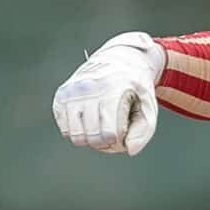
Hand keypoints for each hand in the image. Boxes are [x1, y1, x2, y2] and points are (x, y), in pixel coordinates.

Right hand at [52, 33, 164, 156]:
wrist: (118, 59)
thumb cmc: (134, 87)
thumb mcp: (148, 105)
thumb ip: (144, 130)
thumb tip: (130, 150)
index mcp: (112, 89)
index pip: (110, 133)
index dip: (119, 139)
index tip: (124, 129)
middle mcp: (88, 88)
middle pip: (92, 137)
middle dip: (105, 142)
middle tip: (113, 131)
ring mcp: (72, 91)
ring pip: (76, 137)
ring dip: (90, 139)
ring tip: (100, 127)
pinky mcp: (61, 95)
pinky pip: (65, 130)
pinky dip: (77, 131)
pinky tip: (88, 120)